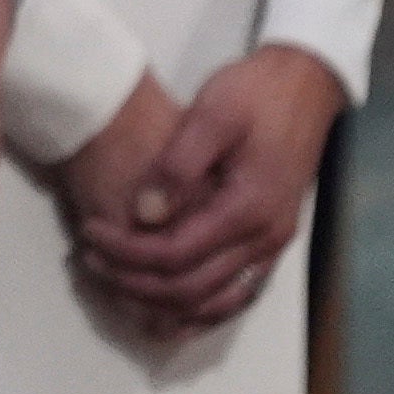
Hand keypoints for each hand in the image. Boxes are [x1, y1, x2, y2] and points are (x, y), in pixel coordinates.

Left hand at [80, 45, 342, 334]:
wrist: (305, 86)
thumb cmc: (254, 94)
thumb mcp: (212, 114)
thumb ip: (178, 165)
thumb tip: (145, 214)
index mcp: (249, 208)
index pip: (175, 254)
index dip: (125, 252)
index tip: (88, 233)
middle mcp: (266, 238)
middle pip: (191, 288)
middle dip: (134, 281)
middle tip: (90, 259)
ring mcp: (273, 245)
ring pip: (214, 302)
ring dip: (162, 301)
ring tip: (115, 279)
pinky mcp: (270, 241)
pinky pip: (235, 293)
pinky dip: (199, 307)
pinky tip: (165, 307)